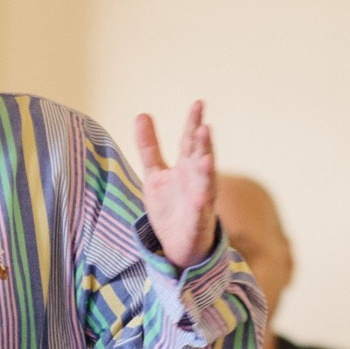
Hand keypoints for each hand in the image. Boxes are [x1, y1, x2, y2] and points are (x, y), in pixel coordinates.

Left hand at [135, 101, 218, 271]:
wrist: (178, 245)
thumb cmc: (171, 206)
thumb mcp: (155, 174)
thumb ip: (150, 147)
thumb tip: (141, 114)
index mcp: (186, 167)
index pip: (190, 141)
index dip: (193, 123)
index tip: (198, 103)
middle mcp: (197, 180)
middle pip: (201, 158)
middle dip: (204, 144)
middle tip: (204, 127)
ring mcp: (200, 200)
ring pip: (206, 183)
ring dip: (208, 171)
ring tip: (207, 158)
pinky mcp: (198, 223)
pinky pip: (201, 213)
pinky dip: (201, 205)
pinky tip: (201, 197)